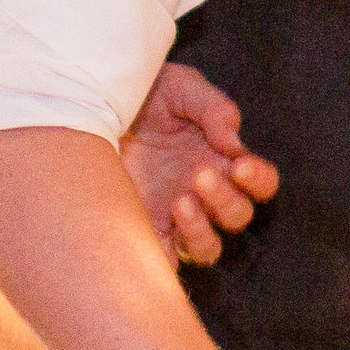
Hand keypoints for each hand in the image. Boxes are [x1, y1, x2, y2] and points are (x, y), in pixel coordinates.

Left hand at [120, 61, 275, 265]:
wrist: (88, 106)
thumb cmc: (145, 95)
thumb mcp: (181, 88)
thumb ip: (214, 109)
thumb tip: (233, 144)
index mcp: (221, 160)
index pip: (261, 183)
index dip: (259, 179)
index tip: (239, 165)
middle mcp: (204, 194)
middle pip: (237, 217)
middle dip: (225, 199)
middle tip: (198, 174)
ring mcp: (174, 217)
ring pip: (206, 248)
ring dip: (201, 231)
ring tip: (179, 202)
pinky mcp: (143, 229)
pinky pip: (162, 262)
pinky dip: (163, 262)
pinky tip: (150, 234)